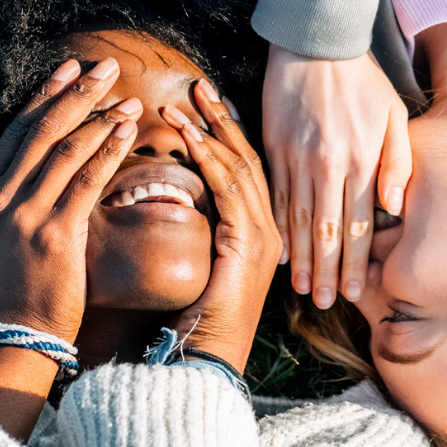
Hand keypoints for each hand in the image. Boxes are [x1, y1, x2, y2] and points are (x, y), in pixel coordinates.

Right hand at [0, 58, 140, 341]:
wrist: (11, 335)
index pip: (16, 132)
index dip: (43, 97)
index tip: (67, 70)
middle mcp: (1, 199)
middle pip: (42, 131)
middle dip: (75, 93)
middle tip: (104, 68)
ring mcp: (27, 215)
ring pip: (66, 150)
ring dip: (99, 119)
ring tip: (127, 99)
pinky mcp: (56, 234)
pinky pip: (86, 181)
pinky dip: (107, 151)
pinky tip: (126, 131)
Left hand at [155, 79, 281, 371]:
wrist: (205, 359)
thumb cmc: (194, 322)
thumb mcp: (199, 267)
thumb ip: (200, 233)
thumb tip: (176, 203)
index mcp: (260, 235)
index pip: (247, 171)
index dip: (228, 134)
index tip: (208, 103)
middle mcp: (270, 231)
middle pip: (249, 160)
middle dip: (223, 121)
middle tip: (200, 86)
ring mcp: (263, 237)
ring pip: (239, 168)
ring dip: (210, 131)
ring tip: (185, 101)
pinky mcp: (247, 244)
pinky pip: (228, 190)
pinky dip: (206, 160)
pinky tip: (187, 136)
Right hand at [260, 43, 409, 306]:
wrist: (315, 41)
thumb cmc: (362, 79)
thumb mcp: (394, 115)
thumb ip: (397, 163)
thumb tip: (394, 208)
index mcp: (359, 160)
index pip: (358, 225)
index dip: (355, 262)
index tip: (353, 292)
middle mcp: (326, 165)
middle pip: (326, 231)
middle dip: (325, 272)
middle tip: (323, 303)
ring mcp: (296, 158)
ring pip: (298, 219)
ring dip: (300, 258)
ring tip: (300, 289)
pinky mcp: (273, 147)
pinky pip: (274, 196)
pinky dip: (277, 227)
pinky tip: (279, 251)